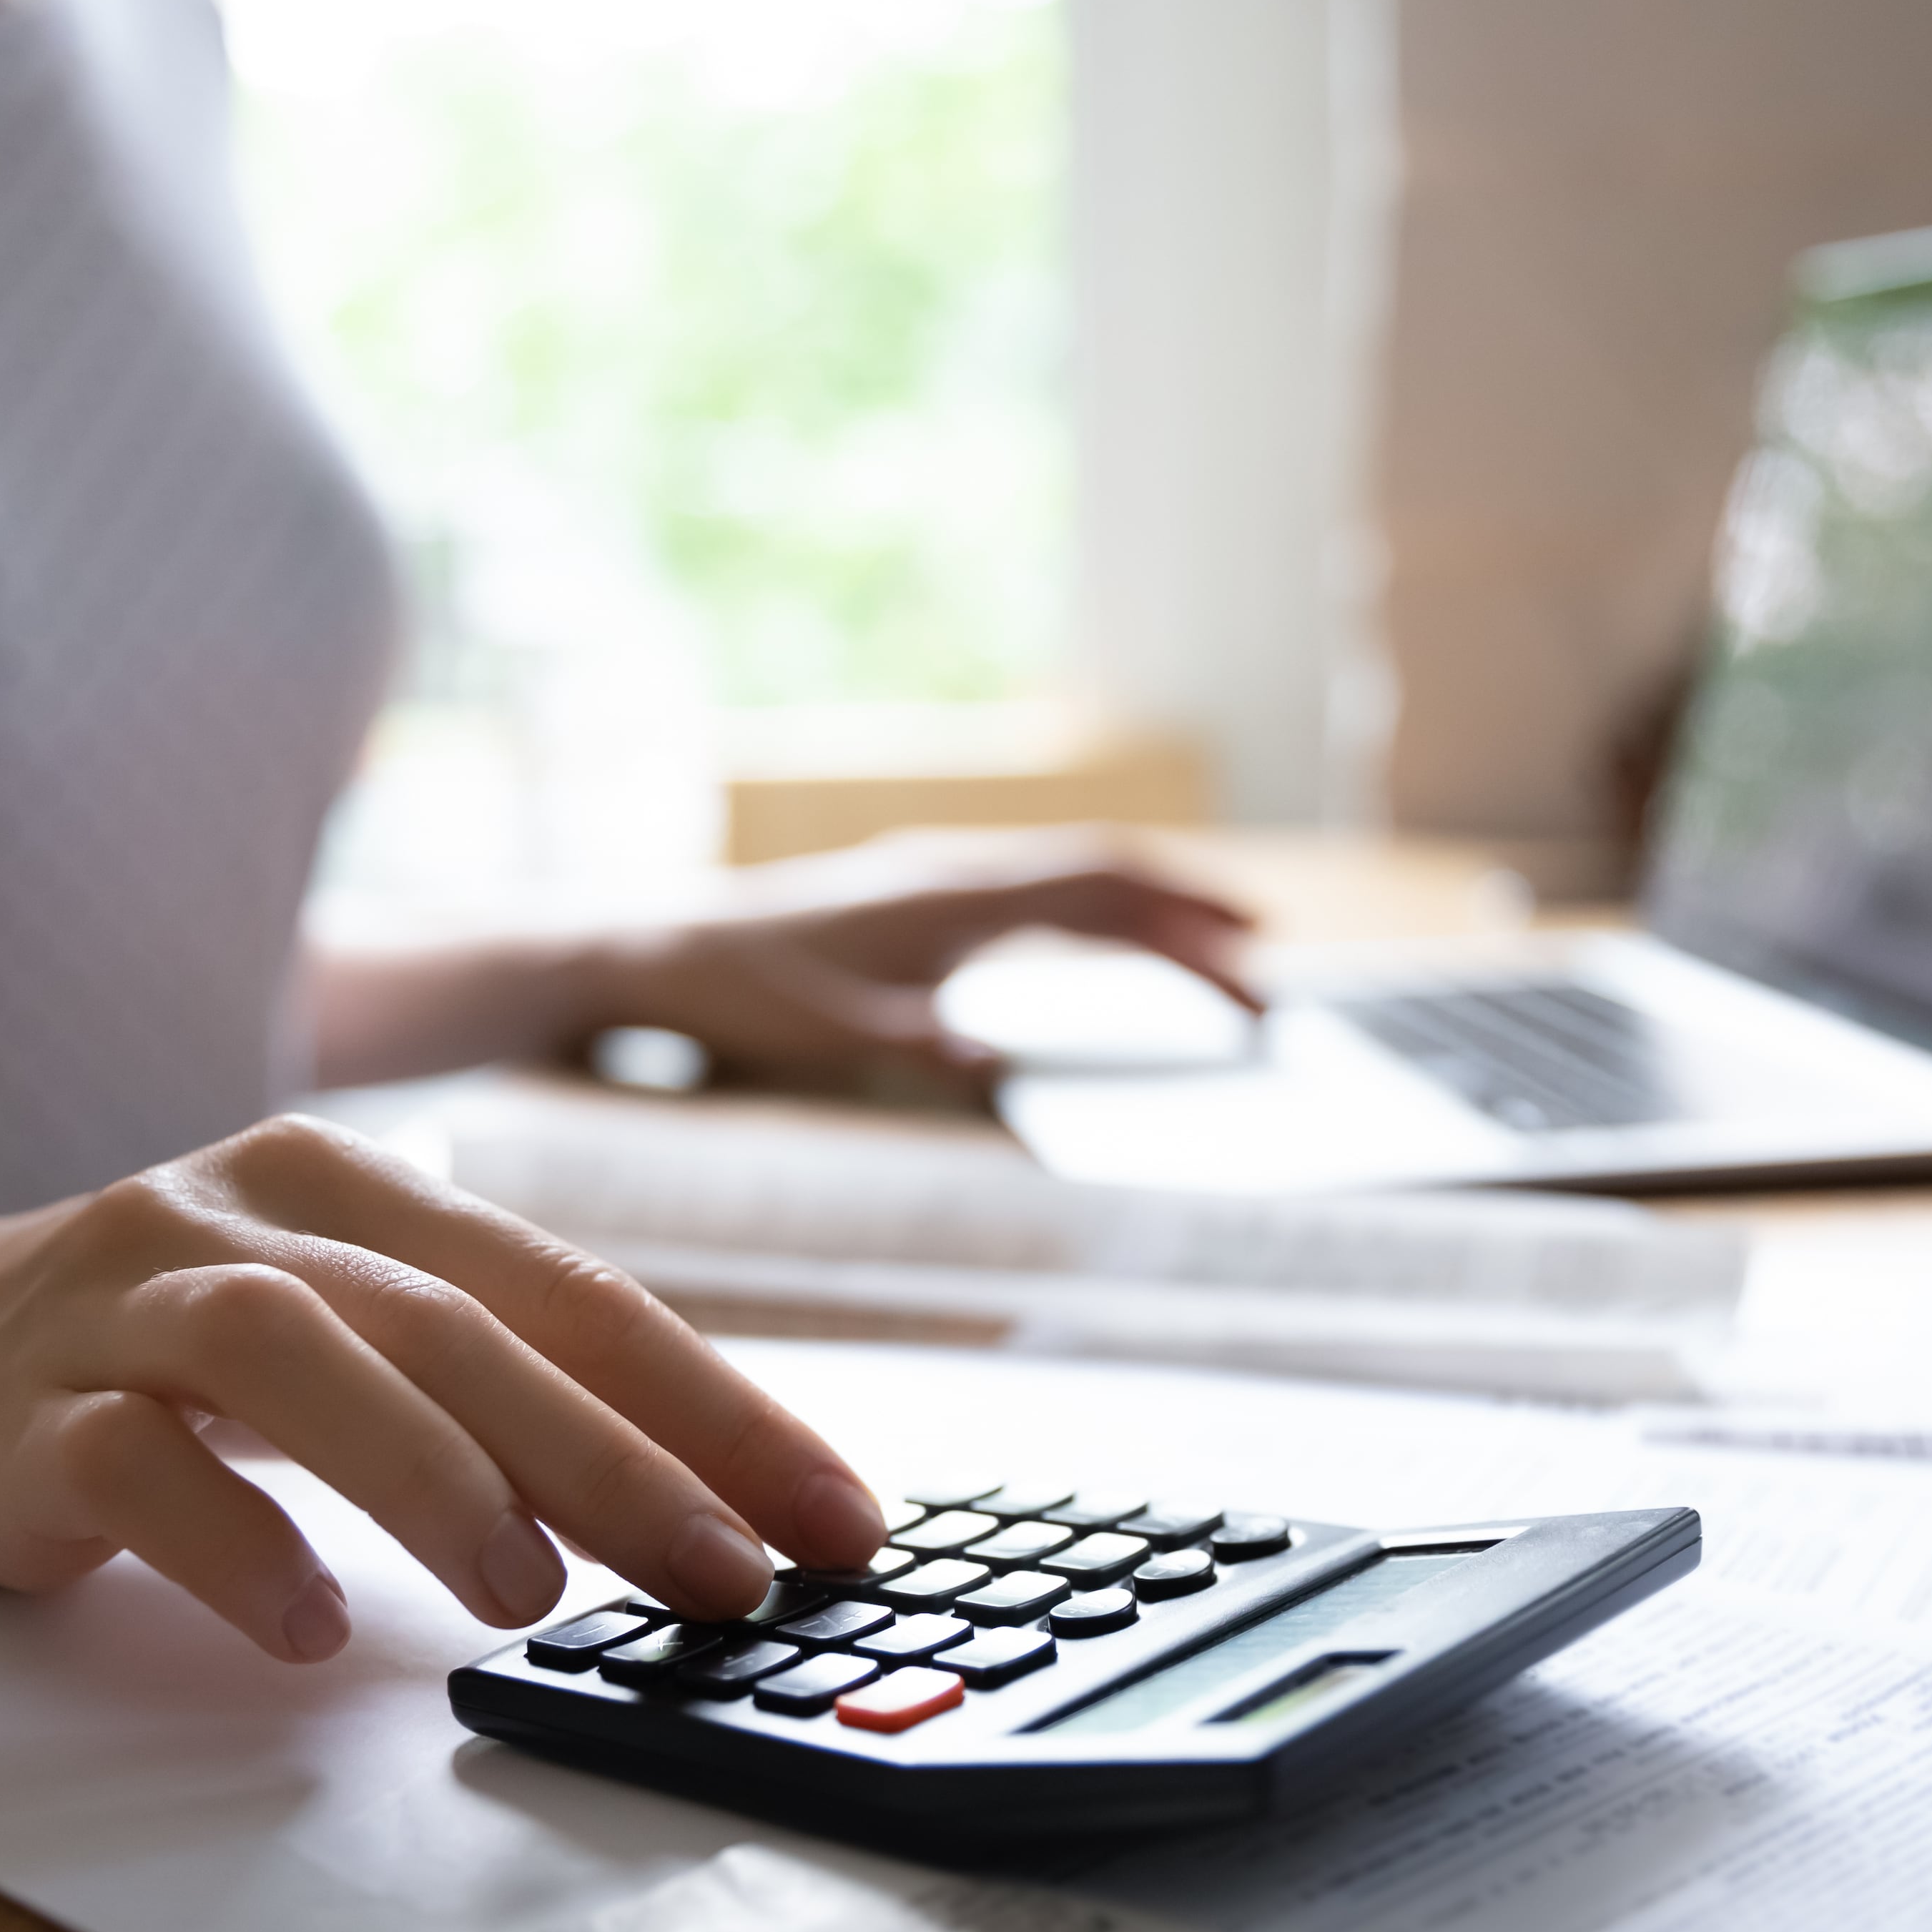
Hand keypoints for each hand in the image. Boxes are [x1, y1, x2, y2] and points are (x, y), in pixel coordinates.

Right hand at [0, 1116, 887, 1661]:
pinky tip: (305, 1624)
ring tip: (528, 1592)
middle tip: (726, 1572)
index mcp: (359, 1188)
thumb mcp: (352, 1330)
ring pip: (292, 1353)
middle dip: (612, 1451)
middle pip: (454, 1322)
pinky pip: (129, 1465)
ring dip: (423, 1470)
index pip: (574, 1292)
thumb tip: (713, 1508)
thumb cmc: (177, 1357)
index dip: (718, 1405)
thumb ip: (503, 1388)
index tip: (835, 1519)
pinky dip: (227, 1539)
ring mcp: (122, 1302)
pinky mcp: (20, 1413)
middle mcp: (248, 1217)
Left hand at [595, 837, 1258, 1086]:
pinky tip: (1131, 954)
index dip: (1183, 916)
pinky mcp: (932, 902)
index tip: (1251, 955)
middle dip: (1194, 920)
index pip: (1097, 887)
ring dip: (1155, 920)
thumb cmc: (740, 991)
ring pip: (1080, 883)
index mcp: (948, 895)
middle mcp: (958, 873)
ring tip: (1225, 966)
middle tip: (1266, 979)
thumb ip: (906, 1039)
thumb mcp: (821, 1032)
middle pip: (1108, 878)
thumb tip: (991, 1058)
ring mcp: (947, 882)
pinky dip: (1106, 922)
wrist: (666, 950)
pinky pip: (1044, 899)